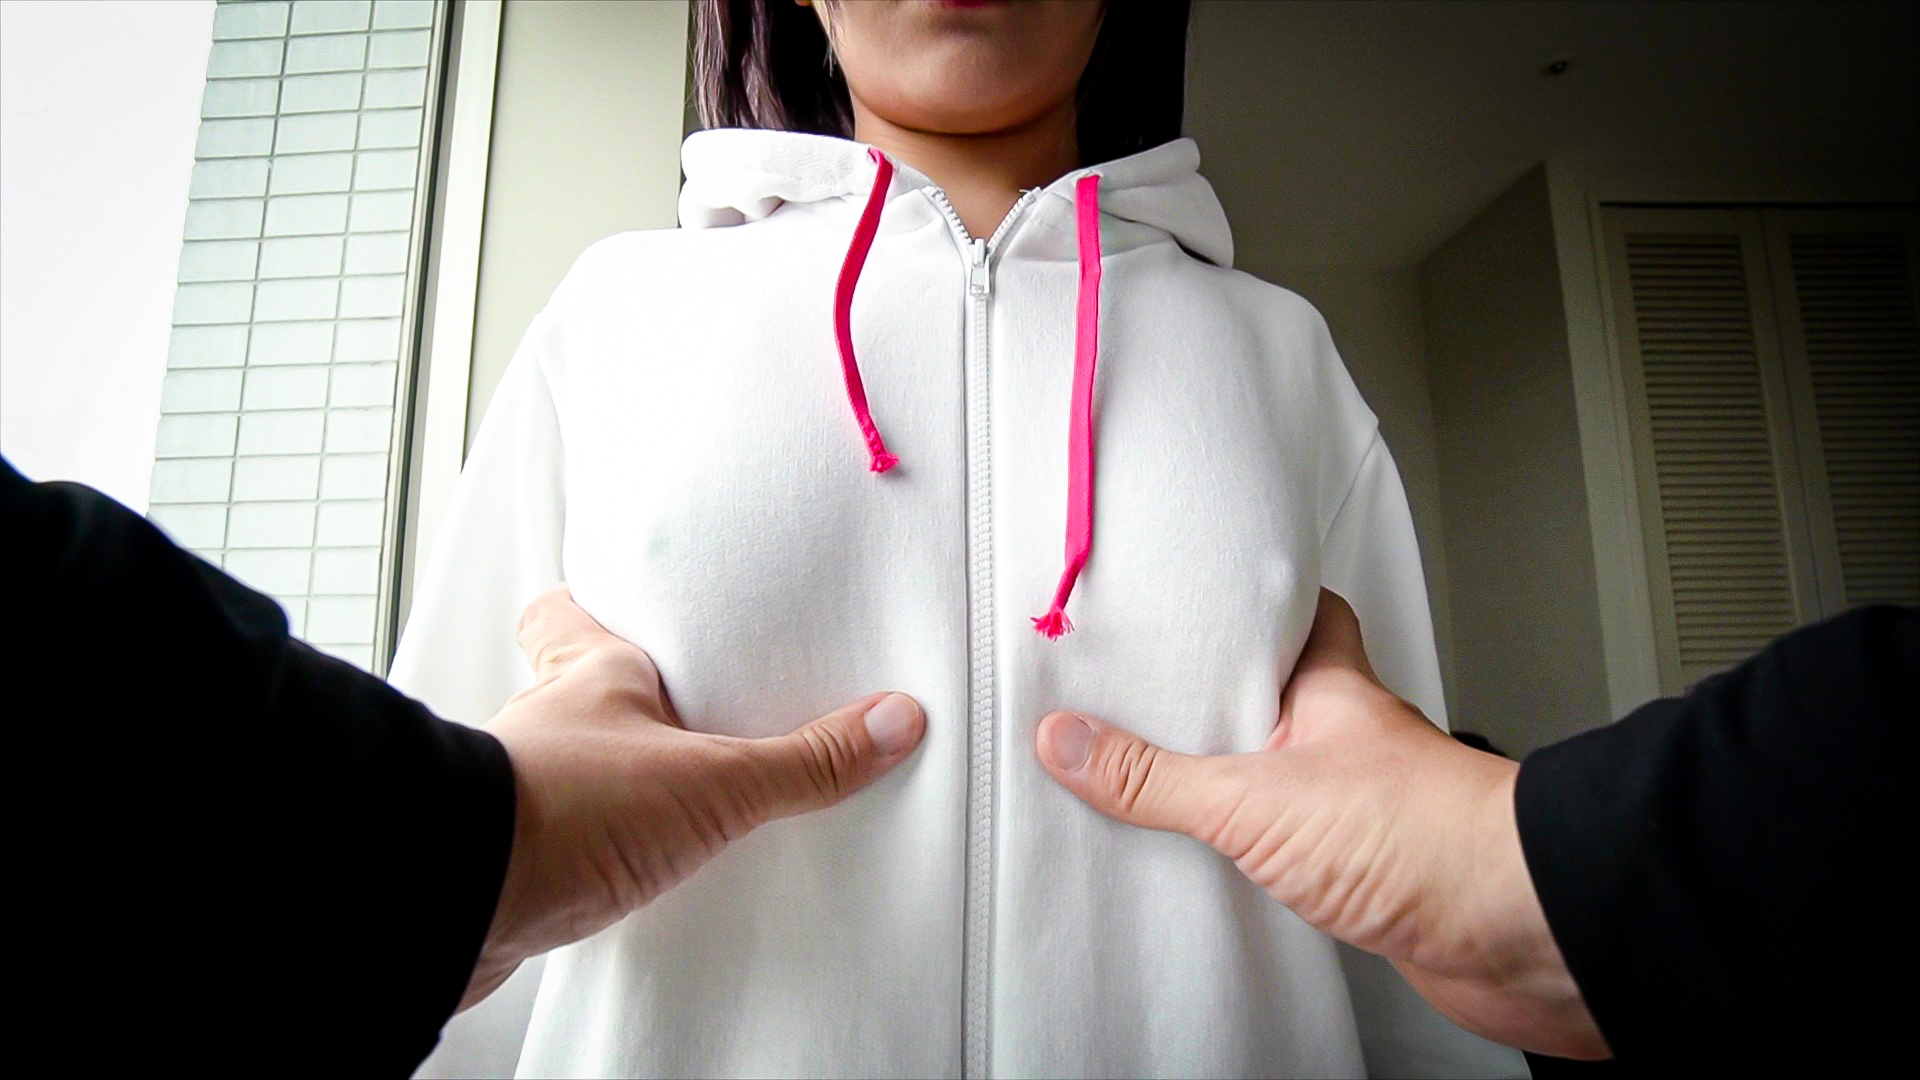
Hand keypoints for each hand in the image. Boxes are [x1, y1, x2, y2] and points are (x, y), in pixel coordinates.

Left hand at [465, 586, 925, 1008]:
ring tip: (658, 803)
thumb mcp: (711, 781)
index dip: (590, 602)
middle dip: (612, 700)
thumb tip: (890, 720)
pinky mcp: (506, 861)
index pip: (569, 612)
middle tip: (666, 709)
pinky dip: (579, 853)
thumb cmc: (564, 810)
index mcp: (588, 675)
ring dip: (598, 781)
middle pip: (567, 689)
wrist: (458, 895)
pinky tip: (616, 874)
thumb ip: (802, 760)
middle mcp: (542, 725)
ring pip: (558, 767)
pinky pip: (550, 845)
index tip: (626, 603)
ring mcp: (517, 793)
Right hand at [1035, 589, 1605, 1058]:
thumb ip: (1156, 776)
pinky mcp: (1371, 874)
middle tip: (1159, 693)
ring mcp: (1365, 807)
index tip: (1200, 592)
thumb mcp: (1256, 796)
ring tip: (1169, 783)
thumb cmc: (1426, 836)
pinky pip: (1297, 849)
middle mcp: (1352, 740)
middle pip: (1283, 698)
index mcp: (1332, 690)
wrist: (1519, 933)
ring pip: (1289, 775)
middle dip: (1225, 698)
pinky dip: (1261, 854)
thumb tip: (1067, 740)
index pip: (1300, 615)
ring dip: (1241, 780)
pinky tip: (1227, 867)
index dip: (1254, 600)